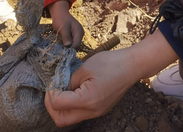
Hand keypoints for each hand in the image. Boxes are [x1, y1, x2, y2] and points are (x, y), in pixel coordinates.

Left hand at [45, 31, 177, 126]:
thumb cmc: (110, 63)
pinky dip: (72, 105)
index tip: (53, 81)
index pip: (58, 104)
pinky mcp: (100, 110)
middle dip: (52, 107)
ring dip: (62, 107)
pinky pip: (80, 113)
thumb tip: (58, 87)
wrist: (132, 66)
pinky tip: (74, 90)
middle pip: (61, 120)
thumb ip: (68, 80)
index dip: (50, 93)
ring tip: (64, 89)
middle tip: (52, 91)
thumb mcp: (84, 68)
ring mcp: (97, 113)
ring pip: (70, 118)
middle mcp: (92, 111)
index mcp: (87, 100)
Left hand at [48, 0, 83, 48]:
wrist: (60, 13)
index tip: (61, 51)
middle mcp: (80, 34)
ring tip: (60, 46)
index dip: (69, 49)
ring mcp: (77, 35)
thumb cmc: (61, 19)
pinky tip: (61, 43)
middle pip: (76, 46)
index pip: (76, 45)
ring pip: (73, 45)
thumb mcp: (63, 28)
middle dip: (68, 49)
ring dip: (67, 46)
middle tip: (59, 49)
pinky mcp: (74, 35)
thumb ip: (66, 37)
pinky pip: (72, 42)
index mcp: (79, 32)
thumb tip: (68, 46)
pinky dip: (67, 44)